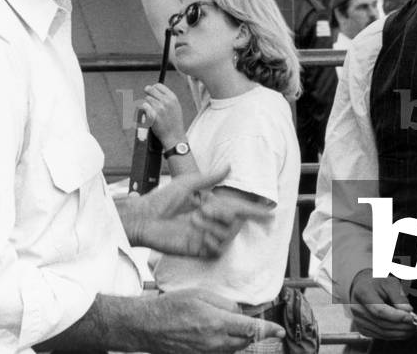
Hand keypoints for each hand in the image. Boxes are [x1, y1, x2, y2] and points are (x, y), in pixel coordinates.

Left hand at [120, 168, 272, 255]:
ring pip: (227, 235)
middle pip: (235, 221)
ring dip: (213, 226)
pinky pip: (218, 249)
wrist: (144, 218)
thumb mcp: (187, 182)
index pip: (238, 209)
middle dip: (223, 213)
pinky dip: (213, 241)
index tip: (272, 212)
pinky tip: (199, 234)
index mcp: (211, 206)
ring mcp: (206, 237)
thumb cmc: (162, 199)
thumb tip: (229, 166)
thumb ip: (210, 177)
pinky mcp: (198, 250)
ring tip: (194, 220)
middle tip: (203, 208)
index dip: (255, 211)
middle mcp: (211, 222)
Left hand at [140, 83, 185, 147]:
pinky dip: (143, 110)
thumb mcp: (176, 106)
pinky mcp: (152, 115)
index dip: (153, 88)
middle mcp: (166, 101)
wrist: (174, 136)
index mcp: (172, 98)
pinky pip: (143, 106)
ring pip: (146, 99)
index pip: (158, 85)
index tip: (151, 92)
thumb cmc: (174, 122)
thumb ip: (167, 98)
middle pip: (150, 90)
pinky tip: (147, 115)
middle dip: (147, 94)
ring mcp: (159, 108)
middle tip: (148, 100)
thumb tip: (154, 88)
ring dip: (146, 104)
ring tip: (151, 111)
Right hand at [141, 288, 284, 352]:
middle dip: (251, 332)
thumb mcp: (201, 295)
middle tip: (250, 321)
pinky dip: (225, 343)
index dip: (268, 331)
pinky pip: (220, 352)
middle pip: (245, 341)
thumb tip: (240, 312)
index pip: (251, 329)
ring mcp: (206, 353)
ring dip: (238, 338)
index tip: (280, 331)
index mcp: (217, 323)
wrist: (147, 327)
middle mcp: (214, 343)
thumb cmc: (171, 307)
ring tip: (230, 325)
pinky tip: (217, 333)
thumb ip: (225, 303)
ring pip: (233, 348)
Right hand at [349, 269, 416, 339]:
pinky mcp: (362, 329)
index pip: (379, 310)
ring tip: (412, 329)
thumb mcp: (390, 283)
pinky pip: (380, 336)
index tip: (411, 317)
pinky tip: (403, 331)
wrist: (365, 287)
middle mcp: (357, 308)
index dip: (396, 316)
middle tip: (415, 324)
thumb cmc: (378, 283)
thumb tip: (407, 311)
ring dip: (399, 333)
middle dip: (401, 326)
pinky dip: (394, 336)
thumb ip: (399, 297)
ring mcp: (358, 320)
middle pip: (382, 323)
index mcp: (363, 293)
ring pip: (382, 332)